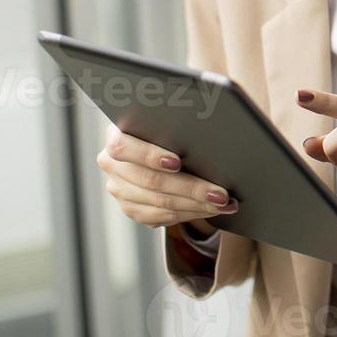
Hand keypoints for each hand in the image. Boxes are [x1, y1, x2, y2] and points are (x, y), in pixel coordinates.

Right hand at [97, 123, 239, 230]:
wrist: (159, 144)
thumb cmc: (169, 127)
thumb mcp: (168, 119)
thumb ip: (176, 121)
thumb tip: (210, 125)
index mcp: (115, 136)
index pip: (122, 147)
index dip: (149, 155)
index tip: (178, 162)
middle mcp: (112, 165)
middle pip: (150, 181)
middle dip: (191, 188)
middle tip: (221, 193)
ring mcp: (120, 190)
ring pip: (159, 203)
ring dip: (196, 205)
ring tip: (224, 203)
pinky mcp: (132, 209)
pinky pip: (161, 217)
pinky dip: (190, 214)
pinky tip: (211, 209)